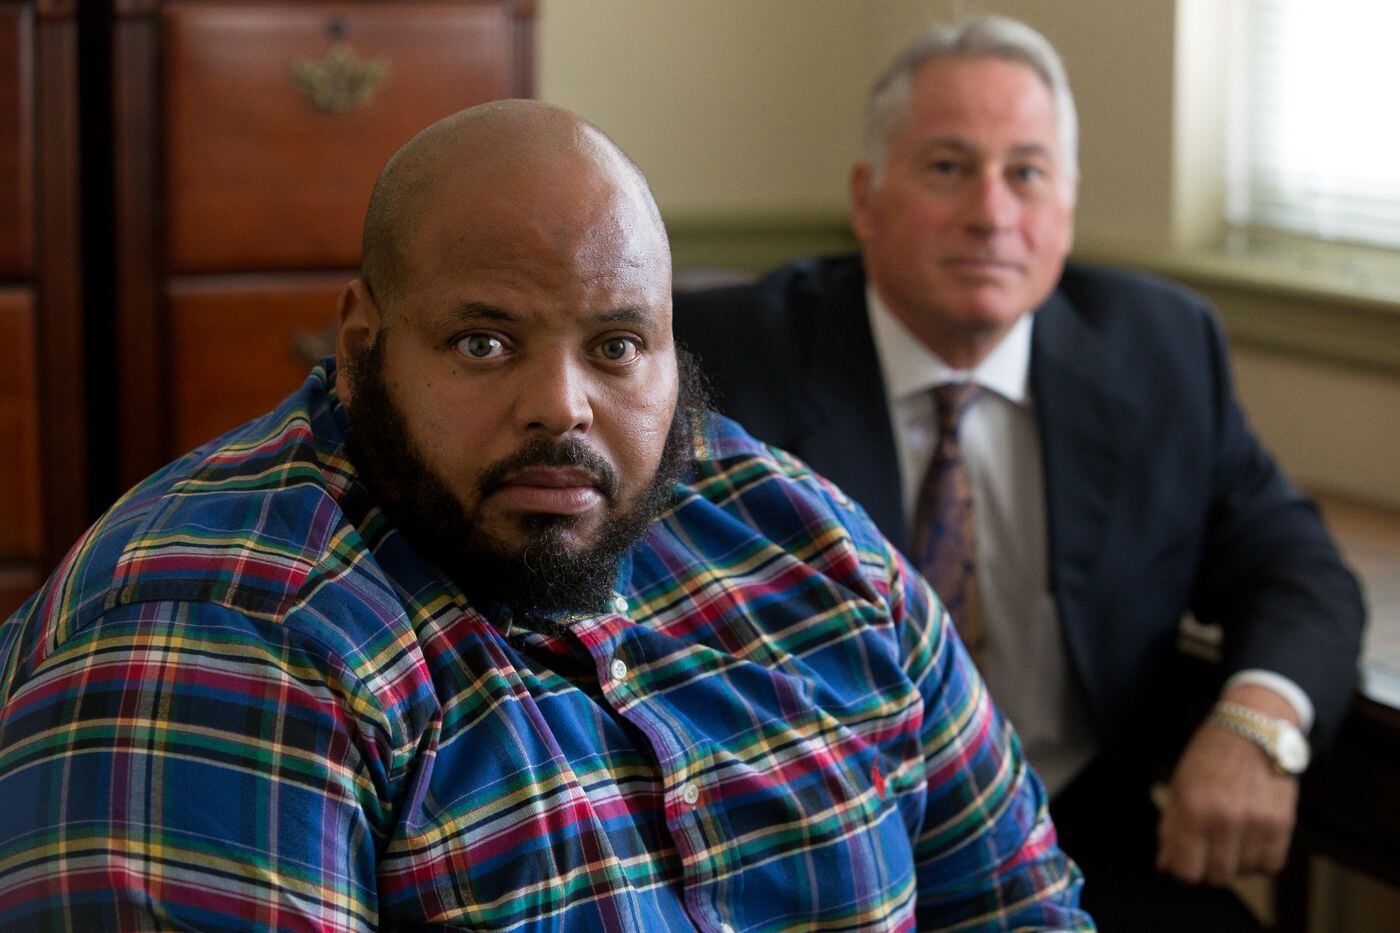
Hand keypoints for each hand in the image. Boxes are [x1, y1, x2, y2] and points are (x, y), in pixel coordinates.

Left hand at [1155, 685, 1299, 885]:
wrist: (1253, 728)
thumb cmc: (1208, 758)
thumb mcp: (1179, 786)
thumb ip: (1171, 828)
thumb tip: (1165, 866)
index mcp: (1193, 809)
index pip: (1185, 871)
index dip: (1180, 871)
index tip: (1181, 862)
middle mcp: (1226, 820)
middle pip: (1216, 877)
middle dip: (1206, 868)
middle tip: (1205, 848)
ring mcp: (1258, 823)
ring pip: (1244, 872)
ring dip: (1234, 862)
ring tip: (1228, 836)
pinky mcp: (1283, 824)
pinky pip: (1270, 864)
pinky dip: (1258, 859)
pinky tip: (1249, 839)